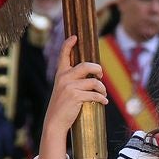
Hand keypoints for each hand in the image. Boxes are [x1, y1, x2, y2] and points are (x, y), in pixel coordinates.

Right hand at [39, 36, 107, 158]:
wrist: (55, 122)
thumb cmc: (62, 107)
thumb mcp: (64, 90)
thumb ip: (74, 81)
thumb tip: (93, 77)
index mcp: (60, 74)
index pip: (64, 55)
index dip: (69, 44)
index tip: (74, 36)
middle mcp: (64, 78)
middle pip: (86, 66)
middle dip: (97, 69)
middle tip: (101, 75)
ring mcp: (69, 87)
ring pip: (93, 82)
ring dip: (102, 89)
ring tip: (103, 94)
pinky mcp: (75, 97)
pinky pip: (95, 94)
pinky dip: (102, 98)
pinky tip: (103, 102)